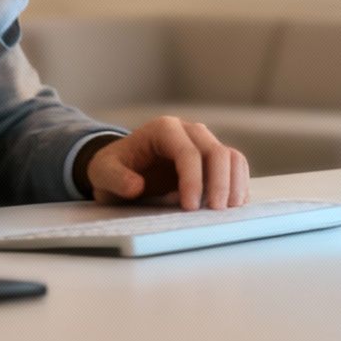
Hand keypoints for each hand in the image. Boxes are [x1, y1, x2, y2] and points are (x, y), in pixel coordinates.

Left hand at [80, 116, 250, 209]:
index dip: (193, 180)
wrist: (121, 168)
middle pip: (216, 152)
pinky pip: (234, 168)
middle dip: (219, 183)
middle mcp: (188, 131)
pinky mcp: (211, 160)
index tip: (190, 208)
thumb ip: (116, 178)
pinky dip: (238, 186)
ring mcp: (203, 144)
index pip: (188, 152)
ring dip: (235, 184)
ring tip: (229, 211)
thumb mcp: (103, 172)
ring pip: (231, 158)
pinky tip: (233, 207)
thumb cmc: (113, 168)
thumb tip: (136, 186)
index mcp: (163, 129)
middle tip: (216, 212)